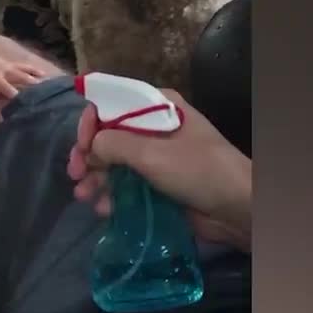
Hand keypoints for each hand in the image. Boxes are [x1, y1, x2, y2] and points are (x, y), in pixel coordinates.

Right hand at [67, 88, 251, 250]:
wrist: (237, 207)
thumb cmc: (198, 170)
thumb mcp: (152, 152)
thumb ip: (114, 145)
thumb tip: (90, 148)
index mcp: (157, 106)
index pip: (111, 104)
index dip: (91, 124)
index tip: (82, 149)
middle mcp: (154, 126)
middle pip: (109, 135)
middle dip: (89, 156)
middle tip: (76, 177)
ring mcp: (156, 156)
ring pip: (114, 162)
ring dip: (96, 178)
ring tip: (86, 197)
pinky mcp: (158, 182)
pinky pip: (126, 183)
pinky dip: (111, 194)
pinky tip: (103, 208)